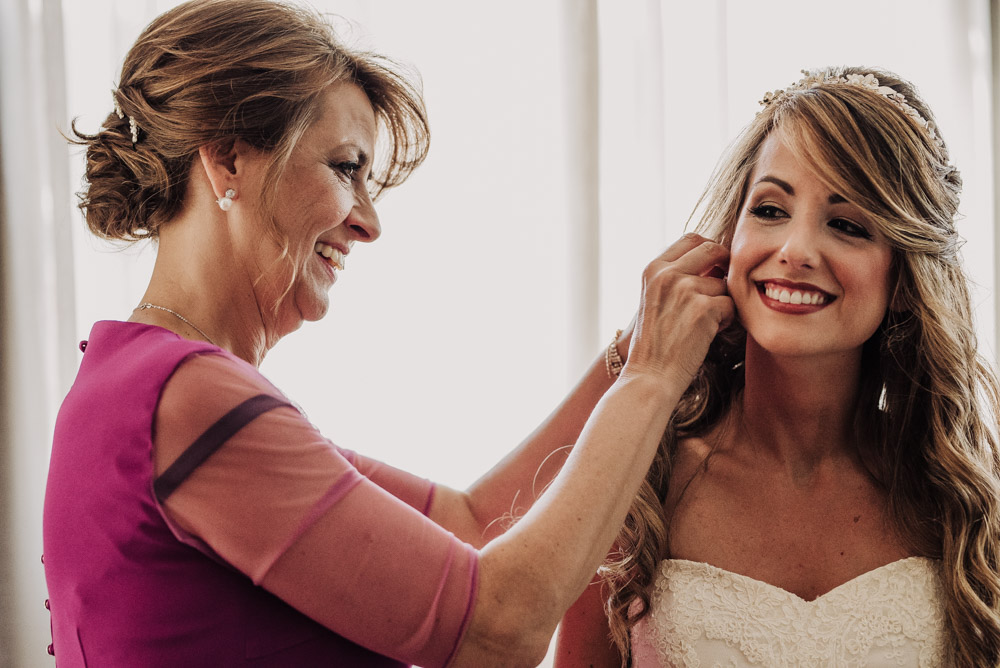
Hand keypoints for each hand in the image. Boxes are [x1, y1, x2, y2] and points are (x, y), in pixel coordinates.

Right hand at [622, 233, 732, 389]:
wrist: (650, 375)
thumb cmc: (654, 342)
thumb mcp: (654, 299)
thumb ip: (674, 276)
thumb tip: (712, 259)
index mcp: (653, 269)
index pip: (690, 238)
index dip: (708, 250)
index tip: (714, 266)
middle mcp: (668, 274)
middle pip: (712, 249)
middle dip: (725, 265)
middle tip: (723, 287)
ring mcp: (686, 289)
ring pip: (724, 283)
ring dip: (722, 302)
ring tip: (705, 323)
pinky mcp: (704, 309)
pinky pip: (731, 305)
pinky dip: (726, 320)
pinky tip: (709, 333)